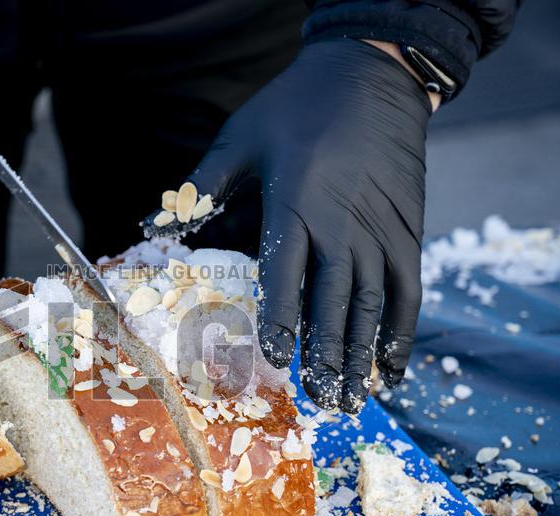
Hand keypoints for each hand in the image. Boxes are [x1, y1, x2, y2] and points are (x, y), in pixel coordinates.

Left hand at [168, 39, 431, 412]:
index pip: (284, 273)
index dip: (278, 319)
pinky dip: (403, 331)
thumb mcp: (240, 138)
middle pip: (334, 300)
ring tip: (353, 398)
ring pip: (375, 303)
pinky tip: (391, 366)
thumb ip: (198, 188)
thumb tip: (149, 226)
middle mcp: (342, 223)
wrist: (372, 72)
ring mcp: (381, 229)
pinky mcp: (408, 230)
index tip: (271, 358)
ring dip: (363, 354)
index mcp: (296, 202)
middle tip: (320, 400)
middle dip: (327, 354)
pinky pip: (410, 289)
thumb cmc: (297, 107)